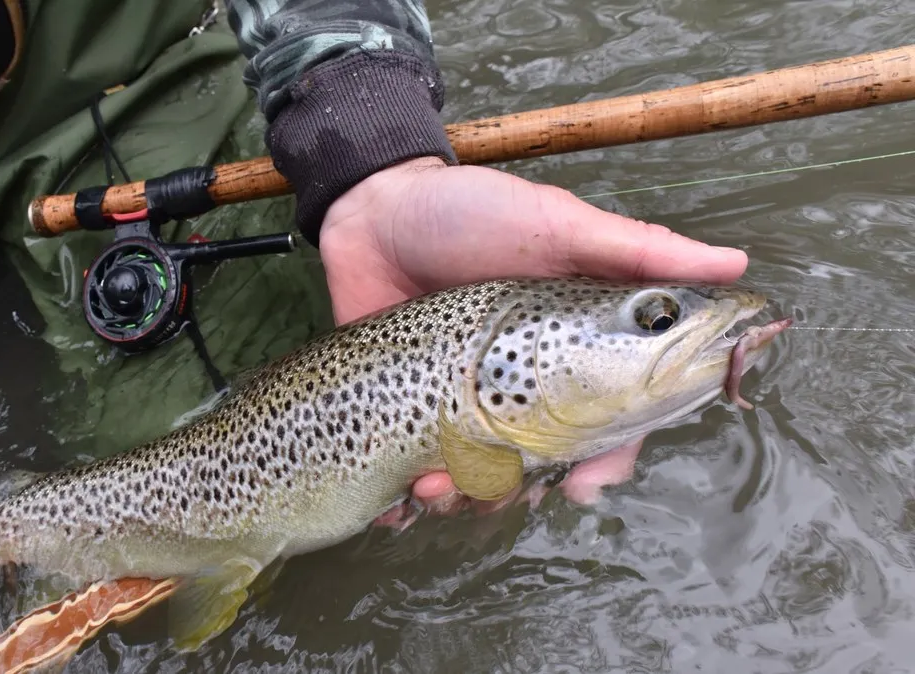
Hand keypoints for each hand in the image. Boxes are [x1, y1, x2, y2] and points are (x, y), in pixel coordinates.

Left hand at [319, 157, 748, 519]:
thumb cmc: (470, 209)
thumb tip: (735, 265)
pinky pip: (406, 469)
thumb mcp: (556, 224)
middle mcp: (514, 384)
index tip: (586, 482)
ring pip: (472, 478)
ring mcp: (455, 399)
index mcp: (565, 350)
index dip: (605, 460)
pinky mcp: (400, 404)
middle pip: (536, 467)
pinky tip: (395, 499)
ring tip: (432, 486)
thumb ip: (635, 252)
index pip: (604, 423)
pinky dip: (402, 497)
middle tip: (496, 490)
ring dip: (459, 498)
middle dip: (518, 491)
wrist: (374, 205)